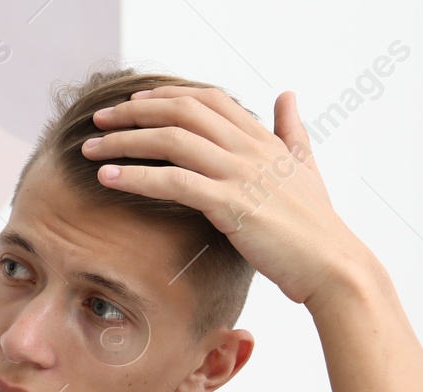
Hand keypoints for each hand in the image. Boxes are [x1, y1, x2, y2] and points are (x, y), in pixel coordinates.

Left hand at [81, 87, 367, 306]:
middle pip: (181, 111)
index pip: (207, 99)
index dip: (167, 95)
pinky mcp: (230, 204)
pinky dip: (135, 176)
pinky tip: (108, 178)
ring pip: (171, 140)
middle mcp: (249, 148)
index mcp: (262, 139)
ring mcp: (240, 173)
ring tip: (90, 149)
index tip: (134, 103)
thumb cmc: (316, 226)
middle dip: (133, 112)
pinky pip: (173, 181)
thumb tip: (288, 95)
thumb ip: (292, 130)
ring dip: (124, 141)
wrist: (331, 265)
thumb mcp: (305, 167)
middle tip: (99, 120)